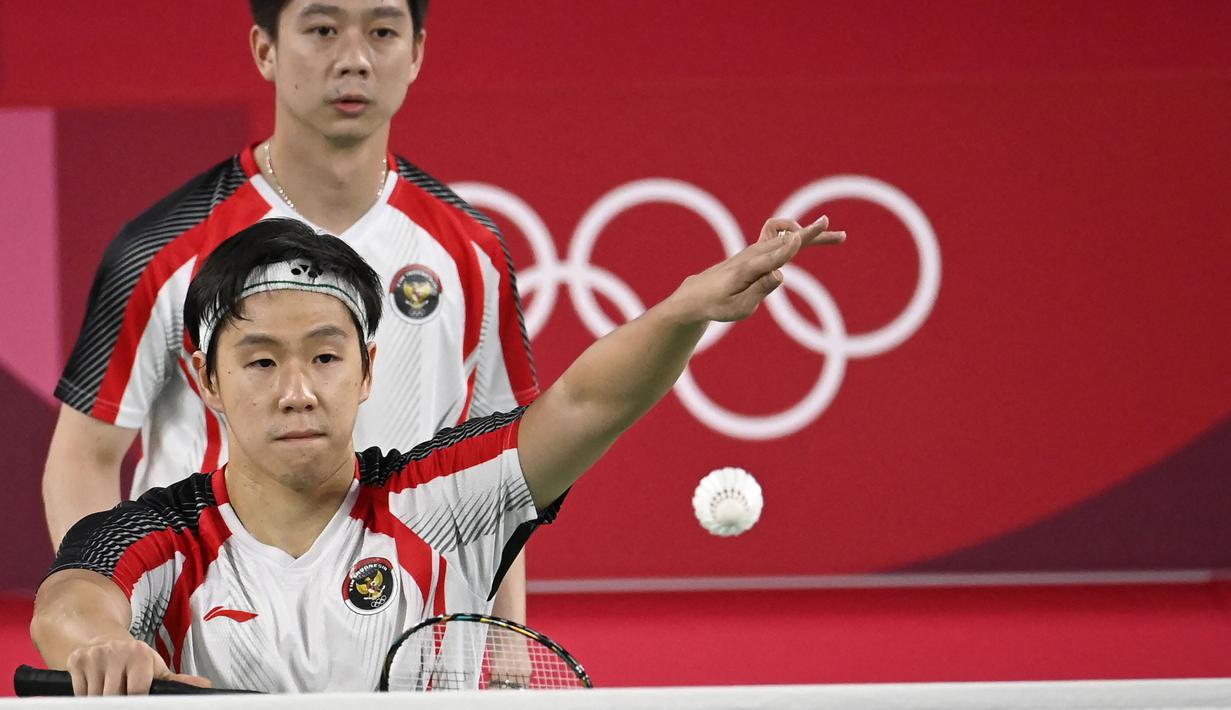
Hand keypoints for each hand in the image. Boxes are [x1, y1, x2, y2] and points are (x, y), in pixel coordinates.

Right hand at [65, 637, 211, 694]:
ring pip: (95, 697)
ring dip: (101, 701)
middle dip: (118, 701)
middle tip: (123, 695)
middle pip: (114, 697)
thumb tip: (205, 687)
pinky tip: (96, 687)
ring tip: (111, 690)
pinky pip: (79, 693)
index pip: (137, 692)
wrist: (104, 639)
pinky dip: (86, 697)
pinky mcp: (76, 661)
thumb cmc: (134, 659)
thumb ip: (176, 681)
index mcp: (140, 655)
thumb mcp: (156, 667)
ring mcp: (95, 656)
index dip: (136, 701)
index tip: (136, 701)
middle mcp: (117, 652)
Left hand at [668, 216, 844, 322]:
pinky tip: (803, 237)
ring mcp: (755, 250)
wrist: (698, 294)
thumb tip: (780, 275)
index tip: (799, 237)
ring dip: (811, 234)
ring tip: (837, 236)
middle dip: (812, 236)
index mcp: (748, 270)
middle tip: (840, 234)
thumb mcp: (738, 307)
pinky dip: (792, 232)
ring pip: (787, 235)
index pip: (771, 256)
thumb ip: (760, 290)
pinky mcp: (757, 250)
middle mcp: (753, 255)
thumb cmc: (718, 305)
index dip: (786, 247)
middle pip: (787, 240)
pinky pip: (776, 234)